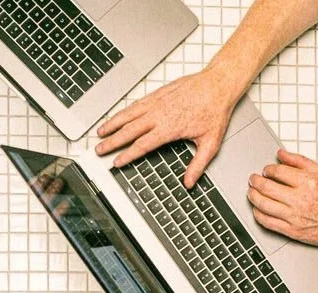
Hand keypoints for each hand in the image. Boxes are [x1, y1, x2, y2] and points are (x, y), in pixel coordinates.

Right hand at [96, 67, 242, 187]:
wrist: (217, 85)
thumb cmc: (215, 111)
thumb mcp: (210, 143)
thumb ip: (198, 165)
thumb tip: (190, 182)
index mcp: (169, 128)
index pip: (143, 145)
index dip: (128, 155)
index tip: (117, 162)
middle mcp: (159, 115)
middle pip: (129, 130)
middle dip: (113, 142)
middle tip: (100, 150)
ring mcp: (157, 103)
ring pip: (129, 115)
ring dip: (113, 124)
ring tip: (101, 132)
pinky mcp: (158, 94)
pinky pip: (136, 104)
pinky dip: (123, 111)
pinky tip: (117, 116)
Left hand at [248, 150, 317, 248]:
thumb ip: (300, 162)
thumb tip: (281, 154)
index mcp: (309, 182)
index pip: (278, 172)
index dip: (268, 169)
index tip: (266, 170)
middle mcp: (301, 200)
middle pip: (267, 187)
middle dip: (255, 181)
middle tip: (253, 179)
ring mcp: (295, 217)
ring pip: (263, 205)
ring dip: (253, 197)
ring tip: (251, 192)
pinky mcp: (292, 231)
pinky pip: (268, 223)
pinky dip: (258, 215)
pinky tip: (257, 210)